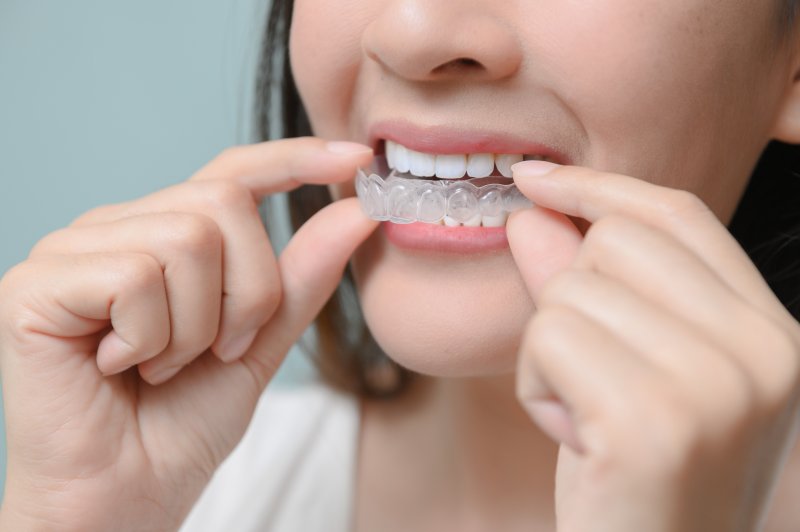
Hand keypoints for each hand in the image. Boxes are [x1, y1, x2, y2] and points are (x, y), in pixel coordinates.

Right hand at [0, 138, 376, 530]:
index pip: (232, 172)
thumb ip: (301, 277)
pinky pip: (135, 277)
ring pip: (186, 240)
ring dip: (198, 326)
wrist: (127, 498)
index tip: (357, 158)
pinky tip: (121, 367)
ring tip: (162, 365)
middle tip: (217, 350)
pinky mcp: (34, 285)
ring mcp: (70, 251)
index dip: (294, 159)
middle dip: (246, 294)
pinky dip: (152, 338)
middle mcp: (115, 228)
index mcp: (163, 234)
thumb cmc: (183, 424)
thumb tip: (355, 212)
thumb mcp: (260, 342)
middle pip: (222, 205)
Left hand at [507, 162, 799, 531]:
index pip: (678, 215)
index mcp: (771, 333)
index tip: (534, 176)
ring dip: (549, 354)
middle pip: (614, 242)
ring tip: (586, 417)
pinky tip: (573, 437)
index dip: (598, 187)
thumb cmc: (633, 479)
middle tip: (590, 378)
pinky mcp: (652, 420)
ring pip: (569, 292)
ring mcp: (716, 386)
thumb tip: (533, 211)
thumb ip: (582, 284)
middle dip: (571, 301)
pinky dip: (535, 385)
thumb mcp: (622, 369)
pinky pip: (547, 339)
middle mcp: (763, 351)